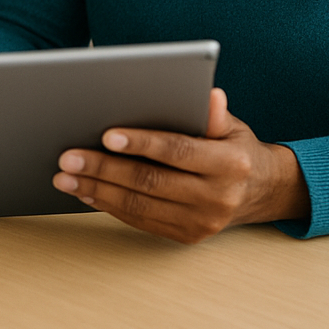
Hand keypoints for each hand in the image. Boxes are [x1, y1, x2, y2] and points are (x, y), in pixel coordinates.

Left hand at [51, 88, 309, 243]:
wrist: (261, 191)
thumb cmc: (236, 149)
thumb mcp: (232, 126)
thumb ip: (214, 113)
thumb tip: (208, 93)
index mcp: (229, 164)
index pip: (178, 151)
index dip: (141, 143)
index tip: (106, 136)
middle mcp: (217, 197)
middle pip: (150, 182)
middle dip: (105, 169)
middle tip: (69, 157)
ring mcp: (202, 222)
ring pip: (140, 205)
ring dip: (98, 190)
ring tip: (66, 176)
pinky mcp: (187, 235)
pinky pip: (141, 220)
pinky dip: (109, 206)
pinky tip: (87, 191)